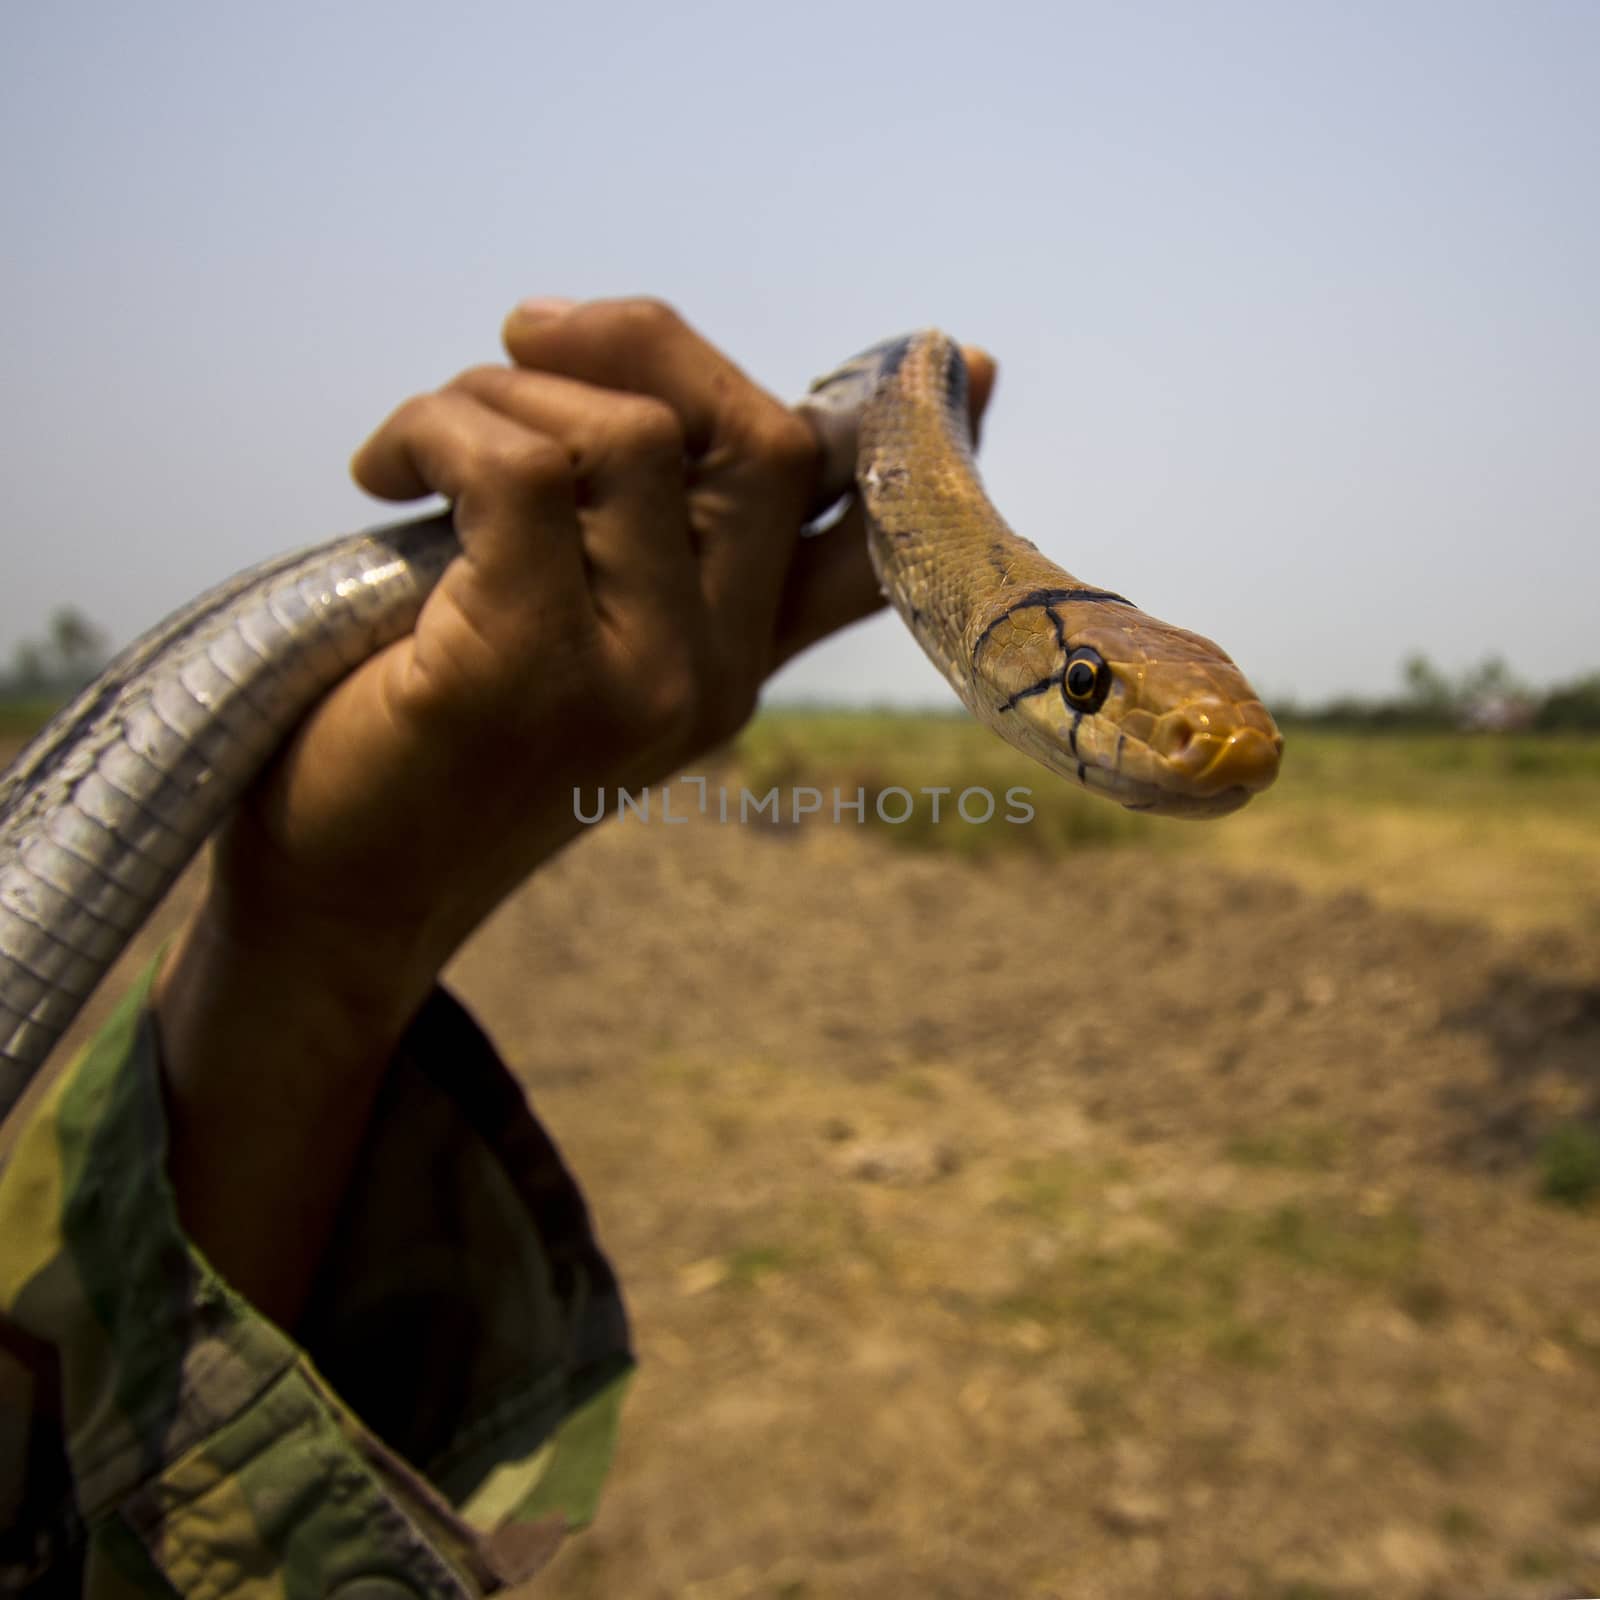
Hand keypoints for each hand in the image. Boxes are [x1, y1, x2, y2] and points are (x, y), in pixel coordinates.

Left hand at [152, 297, 994, 1317]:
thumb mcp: (563, 641)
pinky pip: (512, 467)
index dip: (920, 449)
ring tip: (426, 439)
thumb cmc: (439, 744)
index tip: (964, 365)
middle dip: (644, 342)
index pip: (858, 551)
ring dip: (503, 390)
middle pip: (760, 444)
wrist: (349, 893)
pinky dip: (435, 427)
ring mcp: (635, 682)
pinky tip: (380, 472)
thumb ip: (626, 552)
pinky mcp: (526, 672)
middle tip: (528, 334)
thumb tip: (637, 403)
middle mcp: (714, 677)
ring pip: (629, 438)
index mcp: (736, 666)